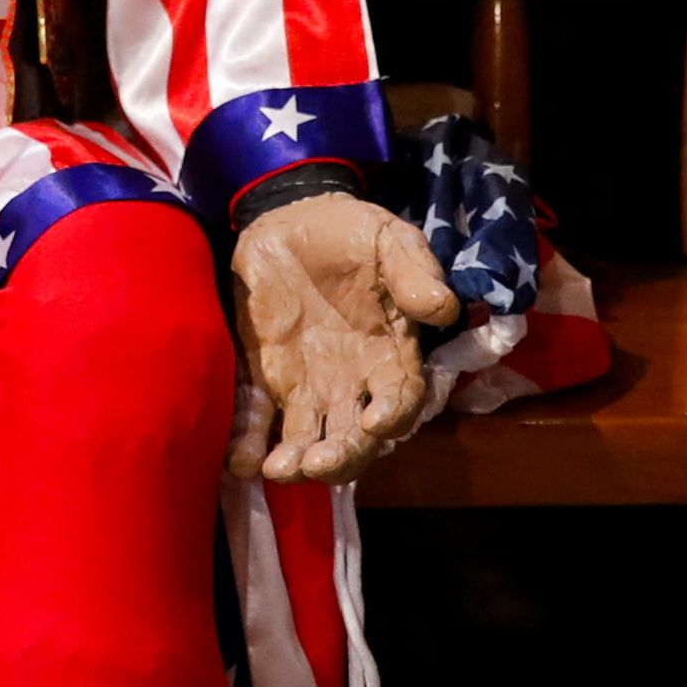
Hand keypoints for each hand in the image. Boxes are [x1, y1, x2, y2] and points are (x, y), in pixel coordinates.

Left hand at [226, 192, 463, 488]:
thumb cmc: (350, 233)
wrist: (290, 217)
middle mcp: (350, 381)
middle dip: (341, 457)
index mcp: (389, 354)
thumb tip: (443, 308)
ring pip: (308, 438)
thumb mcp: (387, 239)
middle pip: (354, 437)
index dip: (393, 417)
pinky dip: (250, 441)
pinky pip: (258, 416)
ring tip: (281, 470)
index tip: (377, 424)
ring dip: (297, 461)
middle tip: (320, 463)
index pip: (401, 399)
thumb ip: (414, 272)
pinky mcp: (263, 376)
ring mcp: (306, 384)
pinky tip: (243, 462)